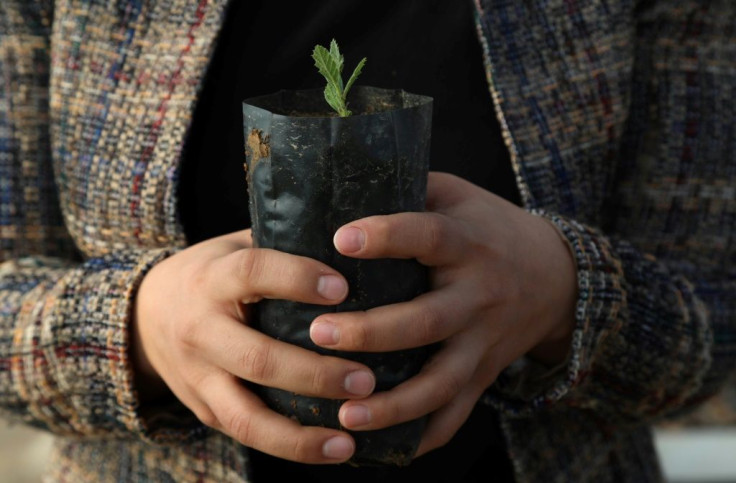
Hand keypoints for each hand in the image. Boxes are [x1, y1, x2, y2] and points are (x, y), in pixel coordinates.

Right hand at [131, 230, 376, 462]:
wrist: (144, 317)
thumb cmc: (212, 275)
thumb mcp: (235, 248)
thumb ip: (282, 244)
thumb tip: (353, 238)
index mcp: (212, 279)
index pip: (252, 273)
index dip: (297, 279)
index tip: (342, 289)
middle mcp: (200, 330)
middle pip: (257, 359)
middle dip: (314, 373)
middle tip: (366, 380)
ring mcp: (198, 377)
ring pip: (246, 417)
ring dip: (300, 435)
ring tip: (348, 441)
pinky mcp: (204, 410)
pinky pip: (247, 434)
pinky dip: (290, 446)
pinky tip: (332, 448)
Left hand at [308, 172, 576, 456]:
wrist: (556, 277)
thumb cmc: (489, 229)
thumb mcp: (458, 195)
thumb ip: (409, 189)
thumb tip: (340, 181)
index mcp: (468, 243)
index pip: (429, 236)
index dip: (387, 236)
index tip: (341, 239)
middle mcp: (478, 295)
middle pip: (427, 320)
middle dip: (373, 332)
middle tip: (319, 335)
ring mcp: (484, 342)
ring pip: (441, 381)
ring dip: (393, 404)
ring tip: (344, 415)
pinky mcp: (484, 373)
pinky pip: (457, 413)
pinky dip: (423, 437)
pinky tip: (381, 451)